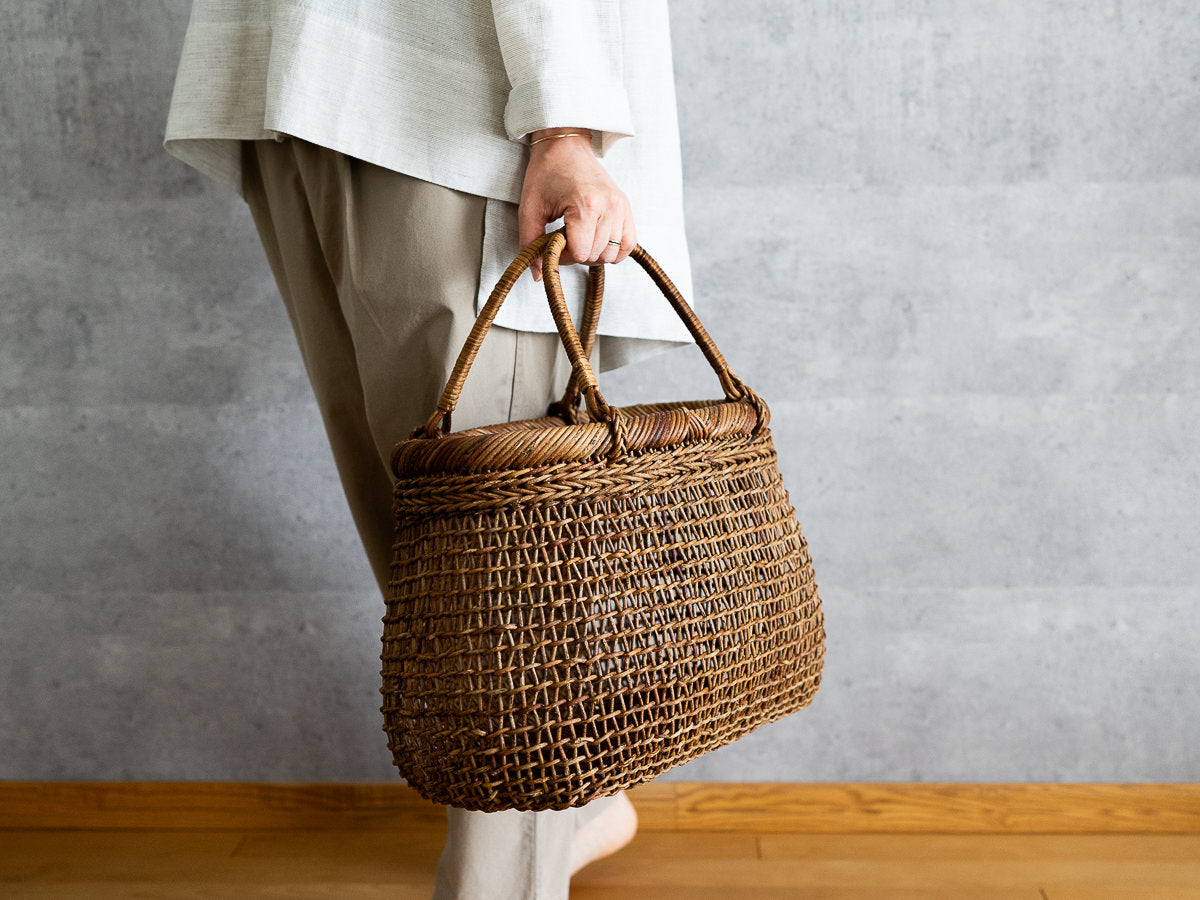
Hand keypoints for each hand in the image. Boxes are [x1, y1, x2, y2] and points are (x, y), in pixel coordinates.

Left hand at [518, 129, 634, 280]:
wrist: (566, 146)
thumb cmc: (546, 174)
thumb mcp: (529, 209)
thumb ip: (530, 244)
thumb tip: (539, 276)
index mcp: (585, 205)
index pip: (581, 254)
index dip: (564, 256)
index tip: (554, 242)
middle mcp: (608, 206)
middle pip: (596, 256)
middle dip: (577, 254)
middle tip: (564, 238)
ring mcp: (620, 206)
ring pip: (612, 254)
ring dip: (594, 253)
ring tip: (580, 237)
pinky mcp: (626, 207)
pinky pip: (628, 245)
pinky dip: (613, 251)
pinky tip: (597, 242)